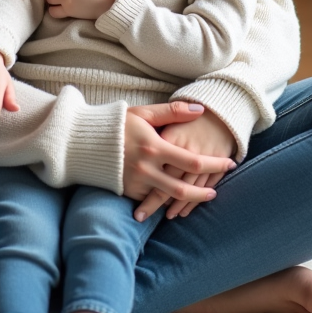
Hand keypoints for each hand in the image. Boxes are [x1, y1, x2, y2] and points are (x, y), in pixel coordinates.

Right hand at [122, 102, 235, 219]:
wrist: (83, 142)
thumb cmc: (117, 124)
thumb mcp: (144, 113)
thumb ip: (173, 112)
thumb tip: (201, 110)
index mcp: (154, 146)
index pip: (192, 161)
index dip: (214, 164)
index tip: (228, 163)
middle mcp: (146, 168)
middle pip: (182, 188)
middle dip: (202, 193)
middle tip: (215, 193)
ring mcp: (136, 182)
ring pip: (168, 198)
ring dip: (185, 202)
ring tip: (198, 198)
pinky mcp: (128, 191)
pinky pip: (151, 199)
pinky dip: (164, 201)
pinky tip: (175, 202)